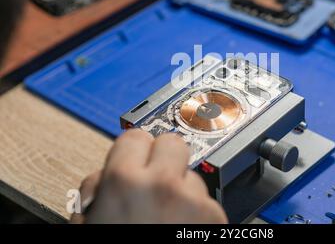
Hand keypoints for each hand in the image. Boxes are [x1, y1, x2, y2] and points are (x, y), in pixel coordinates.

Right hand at [71, 129, 227, 223]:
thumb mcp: (89, 220)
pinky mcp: (216, 217)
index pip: (135, 136)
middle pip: (171, 142)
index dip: (132, 151)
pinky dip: (197, 211)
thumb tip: (105, 174)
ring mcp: (195, 201)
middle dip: (162, 158)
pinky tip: (182, 227)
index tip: (135, 159)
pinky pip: (206, 200)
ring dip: (181, 188)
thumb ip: (96, 188)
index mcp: (125, 181)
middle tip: (154, 181)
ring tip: (168, 216)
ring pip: (191, 174)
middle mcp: (164, 185)